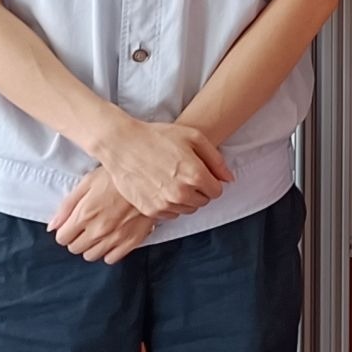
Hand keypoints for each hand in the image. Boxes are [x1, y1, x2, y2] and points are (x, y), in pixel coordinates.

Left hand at [48, 168, 155, 263]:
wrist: (150, 176)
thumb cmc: (118, 176)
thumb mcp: (88, 182)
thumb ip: (67, 206)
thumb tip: (53, 226)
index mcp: (84, 214)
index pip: (62, 238)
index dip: (66, 230)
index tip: (73, 224)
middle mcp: (98, 230)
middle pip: (75, 248)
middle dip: (77, 238)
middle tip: (86, 226)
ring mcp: (116, 237)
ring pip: (91, 256)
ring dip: (91, 246)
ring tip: (99, 232)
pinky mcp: (132, 240)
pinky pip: (111, 258)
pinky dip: (109, 251)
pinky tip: (112, 238)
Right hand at [93, 118, 233, 219]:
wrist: (122, 144)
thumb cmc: (158, 137)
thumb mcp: (194, 137)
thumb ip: (216, 160)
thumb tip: (229, 179)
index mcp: (196, 175)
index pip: (217, 191)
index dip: (211, 181)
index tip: (201, 173)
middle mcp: (182, 193)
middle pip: (203, 201)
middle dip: (199, 190)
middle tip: (186, 175)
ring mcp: (165, 203)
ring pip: (187, 209)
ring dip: (185, 198)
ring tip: (173, 180)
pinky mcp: (150, 210)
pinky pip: (170, 214)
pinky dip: (169, 204)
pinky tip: (161, 188)